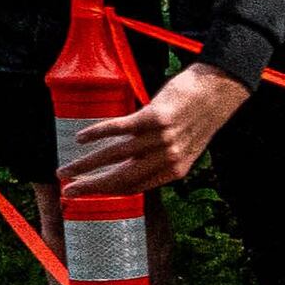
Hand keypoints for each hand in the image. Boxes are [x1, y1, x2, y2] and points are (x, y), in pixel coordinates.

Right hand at [57, 63, 239, 197]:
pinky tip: (79, 138)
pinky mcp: (155, 117)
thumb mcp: (185, 147)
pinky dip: (96, 133)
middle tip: (68, 191)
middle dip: (91, 187)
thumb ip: (161, 161)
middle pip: (121, 179)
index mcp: (175, 170)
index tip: (85, 192)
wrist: (219, 92)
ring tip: (65, 170)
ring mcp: (161, 138)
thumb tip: (132, 169)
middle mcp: (168, 158)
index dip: (107, 192)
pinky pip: (119, 128)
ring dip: (86, 165)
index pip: (134, 188)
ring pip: (115, 156)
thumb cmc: (198, 117)